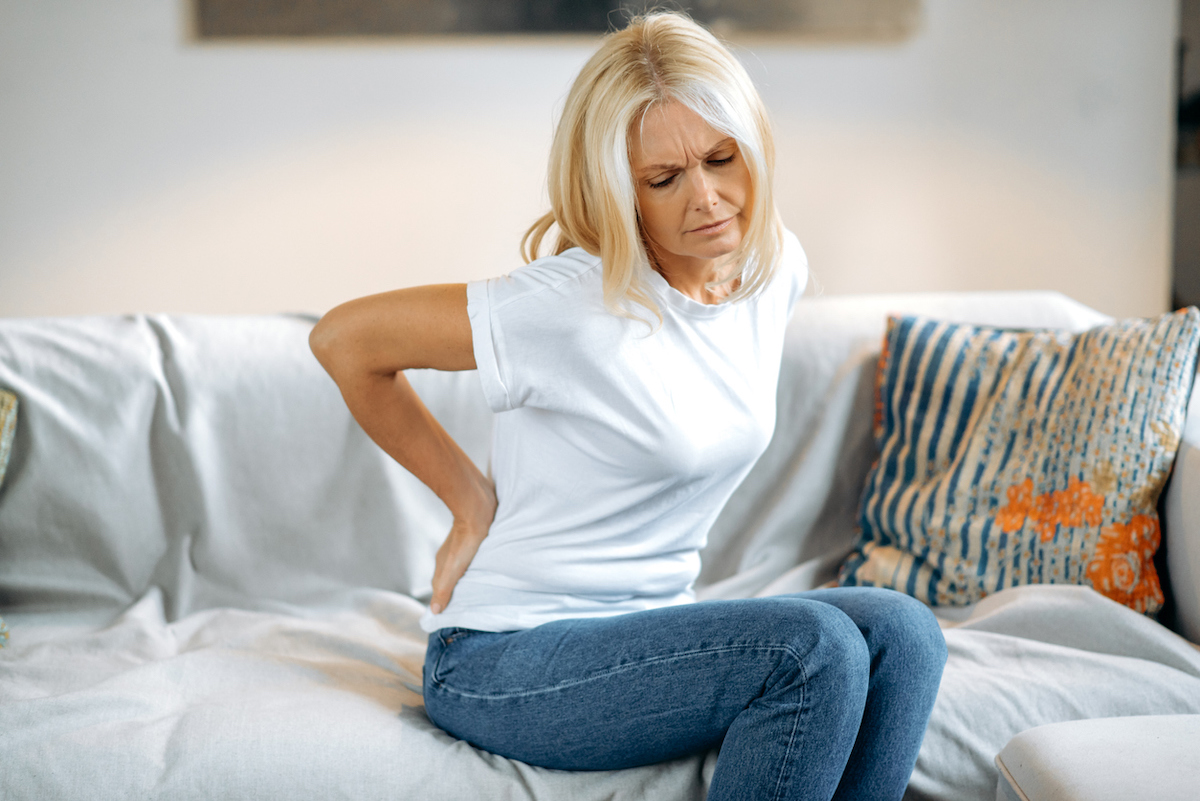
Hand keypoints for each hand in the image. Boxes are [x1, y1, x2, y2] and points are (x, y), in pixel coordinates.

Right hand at [429, 483, 496, 614]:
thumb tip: (435, 611)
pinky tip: (489, 569)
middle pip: (452, 578)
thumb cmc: (466, 539)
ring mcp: (463, 547)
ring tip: (482, 590)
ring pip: (464, 567)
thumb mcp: (454, 568)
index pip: (440, 589)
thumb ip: (444, 588)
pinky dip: (479, 565)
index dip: (444, 601)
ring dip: (470, 577)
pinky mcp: (476, 538)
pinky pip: (475, 556)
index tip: (451, 615)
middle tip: (471, 606)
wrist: (477, 506)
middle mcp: (450, 557)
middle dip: (459, 591)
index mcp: (442, 565)